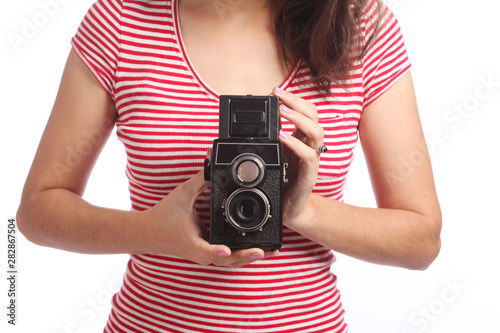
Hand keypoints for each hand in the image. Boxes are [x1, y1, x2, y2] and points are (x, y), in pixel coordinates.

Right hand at [141, 170, 277, 267]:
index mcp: (193, 242)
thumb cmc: (163, 216)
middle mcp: (201, 253)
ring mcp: (204, 256)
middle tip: (264, 251)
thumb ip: (201, 179)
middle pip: (227, 260)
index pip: (208, 250)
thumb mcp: (183, 193)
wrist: (147, 233)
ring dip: (247, 258)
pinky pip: (226, 259)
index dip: (217, 251)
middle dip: (246, 256)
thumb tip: (214, 165)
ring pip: (229, 263)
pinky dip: (240, 256)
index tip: (226, 249)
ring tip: (268, 251)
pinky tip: (254, 251)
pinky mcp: (206, 254)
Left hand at [273, 87, 323, 226]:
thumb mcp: (276, 154)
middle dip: (296, 102)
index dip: (295, 98)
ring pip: (316, 132)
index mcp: (302, 138)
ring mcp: (311, 160)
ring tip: (282, 112)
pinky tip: (282, 137)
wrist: (289, 208)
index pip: (307, 111)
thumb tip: (261, 119)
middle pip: (314, 116)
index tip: (277, 90)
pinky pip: (309, 156)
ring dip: (299, 119)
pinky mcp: (309, 175)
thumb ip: (273, 137)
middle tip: (279, 95)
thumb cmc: (283, 180)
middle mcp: (309, 146)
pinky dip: (296, 144)